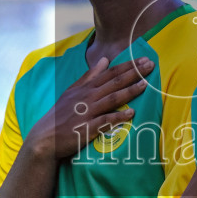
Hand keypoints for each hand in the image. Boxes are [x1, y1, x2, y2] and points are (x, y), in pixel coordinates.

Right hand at [25, 57, 151, 161]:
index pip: (110, 73)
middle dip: (133, 73)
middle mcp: (88, 97)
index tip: (143, 59)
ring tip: (145, 84)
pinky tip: (131, 113)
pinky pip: (105, 120)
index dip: (128, 65)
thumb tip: (104, 60)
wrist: (46, 137)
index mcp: (86, 87)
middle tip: (150, 65)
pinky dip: (118, 116)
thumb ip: (89, 75)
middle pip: (114, 82)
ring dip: (129, 91)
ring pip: (112, 98)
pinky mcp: (87, 128)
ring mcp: (88, 112)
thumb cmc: (61, 114)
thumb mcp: (73, 91)